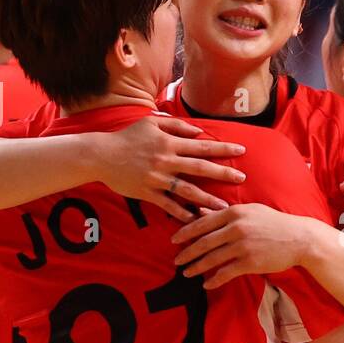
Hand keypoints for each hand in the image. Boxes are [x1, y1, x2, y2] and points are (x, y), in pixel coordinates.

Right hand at [92, 116, 246, 221]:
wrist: (101, 155)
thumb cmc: (128, 137)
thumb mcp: (152, 123)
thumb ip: (176, 126)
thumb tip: (199, 133)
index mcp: (169, 142)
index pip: (202, 145)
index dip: (223, 148)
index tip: (241, 150)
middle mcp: (166, 160)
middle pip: (200, 168)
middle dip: (223, 173)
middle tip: (241, 178)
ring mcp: (157, 178)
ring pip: (187, 190)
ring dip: (207, 199)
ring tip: (223, 207)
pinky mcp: (147, 193)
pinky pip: (168, 205)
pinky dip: (182, 213)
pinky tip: (196, 220)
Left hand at [172, 204, 324, 289]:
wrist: (300, 238)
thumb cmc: (275, 223)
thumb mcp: (251, 211)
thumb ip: (225, 213)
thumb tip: (201, 213)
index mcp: (234, 213)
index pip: (203, 223)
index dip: (185, 232)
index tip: (174, 240)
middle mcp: (236, 228)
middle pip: (204, 242)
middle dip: (187, 253)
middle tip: (176, 260)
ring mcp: (242, 246)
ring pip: (212, 259)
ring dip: (196, 267)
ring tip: (187, 273)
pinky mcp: (249, 262)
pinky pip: (225, 273)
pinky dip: (214, 280)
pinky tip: (206, 284)